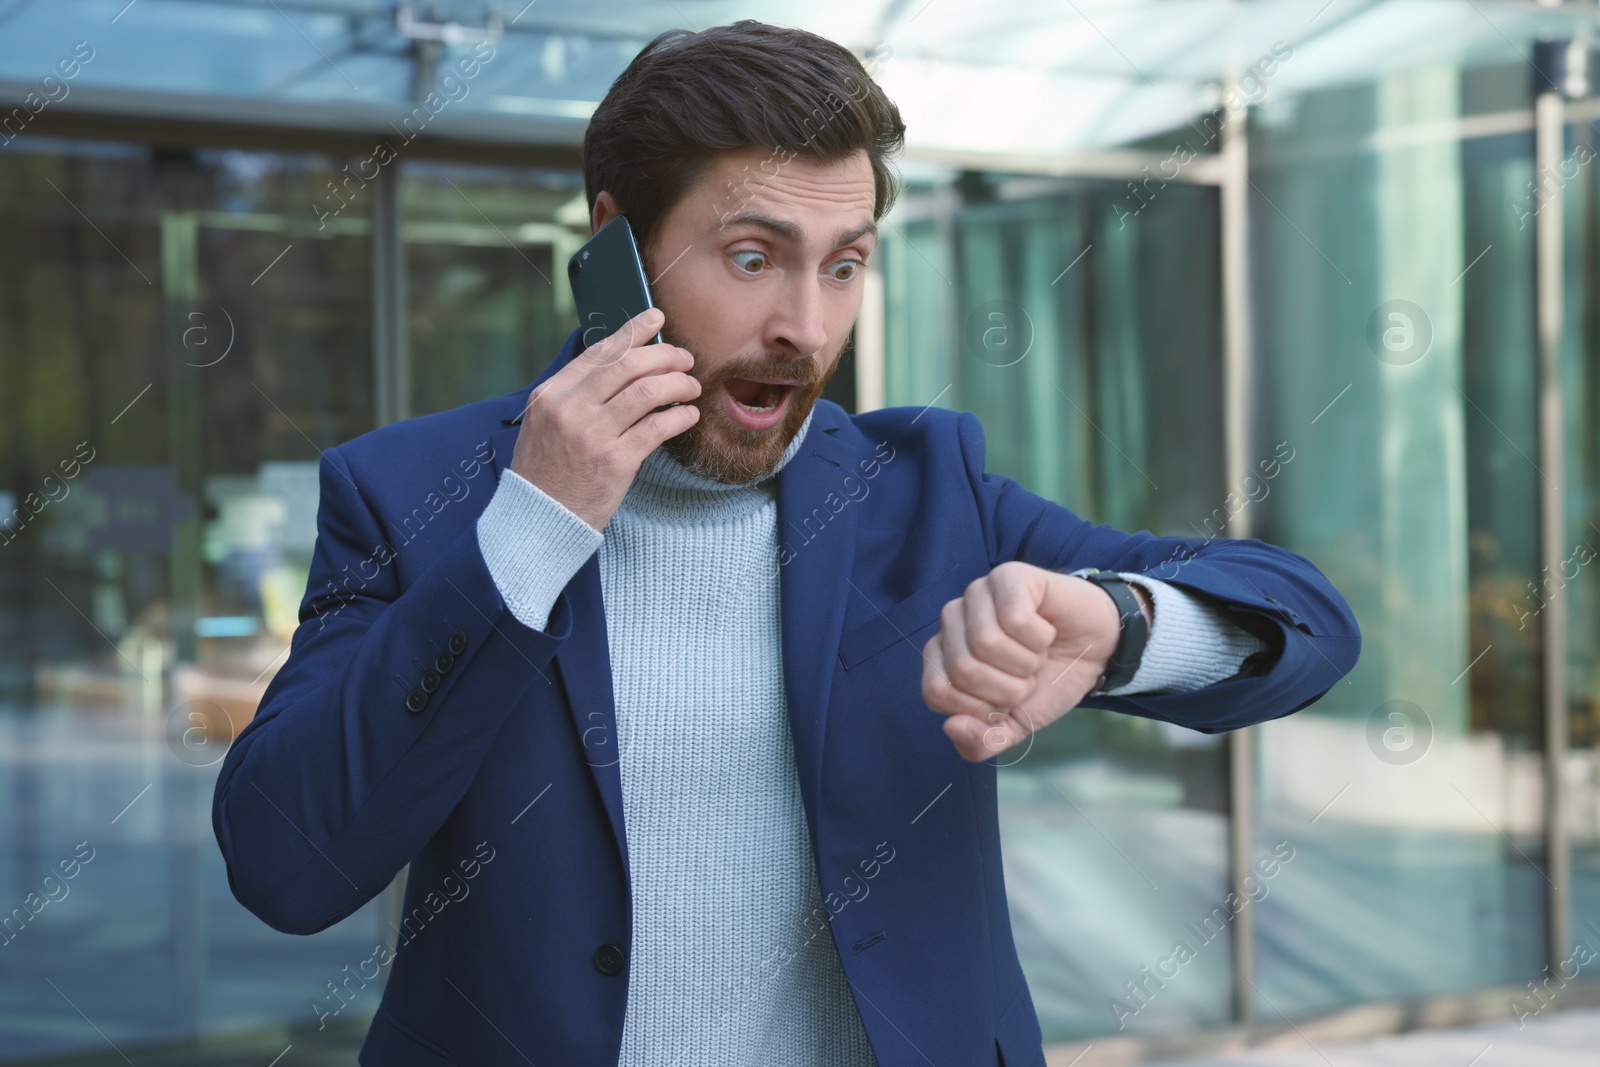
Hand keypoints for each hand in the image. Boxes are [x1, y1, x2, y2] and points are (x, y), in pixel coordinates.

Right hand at [510, 307, 700, 530]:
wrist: (540, 519)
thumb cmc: (547, 471)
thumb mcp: (544, 422)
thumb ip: (574, 393)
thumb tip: (620, 362)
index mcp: (551, 394)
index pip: (600, 352)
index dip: (633, 331)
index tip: (656, 318)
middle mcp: (570, 409)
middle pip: (629, 365)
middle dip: (665, 356)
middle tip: (685, 359)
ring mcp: (593, 435)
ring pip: (648, 392)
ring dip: (678, 384)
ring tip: (691, 387)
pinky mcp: (616, 462)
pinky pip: (659, 428)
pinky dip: (680, 417)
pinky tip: (688, 415)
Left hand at [920, 562, 1150, 761]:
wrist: (1098, 650)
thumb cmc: (1050, 680)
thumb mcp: (1016, 724)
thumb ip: (982, 741)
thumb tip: (951, 726)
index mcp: (942, 657)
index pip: (936, 693)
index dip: (980, 707)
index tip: (1007, 699)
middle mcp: (951, 621)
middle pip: (962, 669)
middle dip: (1007, 687)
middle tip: (1027, 675)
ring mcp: (977, 594)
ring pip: (985, 643)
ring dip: (1025, 661)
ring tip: (1036, 653)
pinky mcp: (1007, 576)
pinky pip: (1014, 619)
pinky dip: (1039, 637)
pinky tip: (1046, 631)